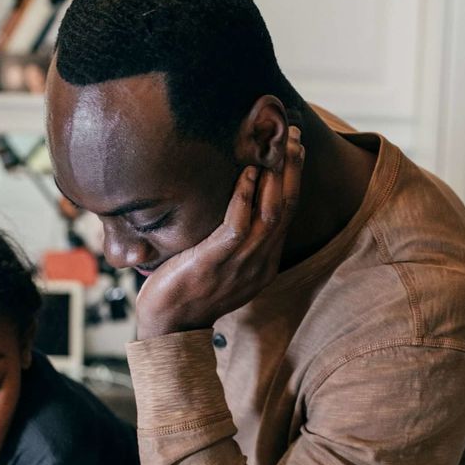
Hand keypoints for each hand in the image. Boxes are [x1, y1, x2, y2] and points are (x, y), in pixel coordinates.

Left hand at [135, 125, 304, 338]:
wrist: (170, 327)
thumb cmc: (190, 291)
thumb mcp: (223, 265)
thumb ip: (235, 241)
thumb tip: (234, 206)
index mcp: (264, 262)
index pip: (288, 214)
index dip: (294, 180)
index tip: (295, 150)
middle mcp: (259, 262)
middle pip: (285, 208)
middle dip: (292, 170)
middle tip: (294, 137)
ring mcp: (240, 264)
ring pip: (269, 214)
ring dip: (275, 177)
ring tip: (276, 146)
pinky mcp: (216, 263)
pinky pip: (237, 226)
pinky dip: (244, 197)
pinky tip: (247, 173)